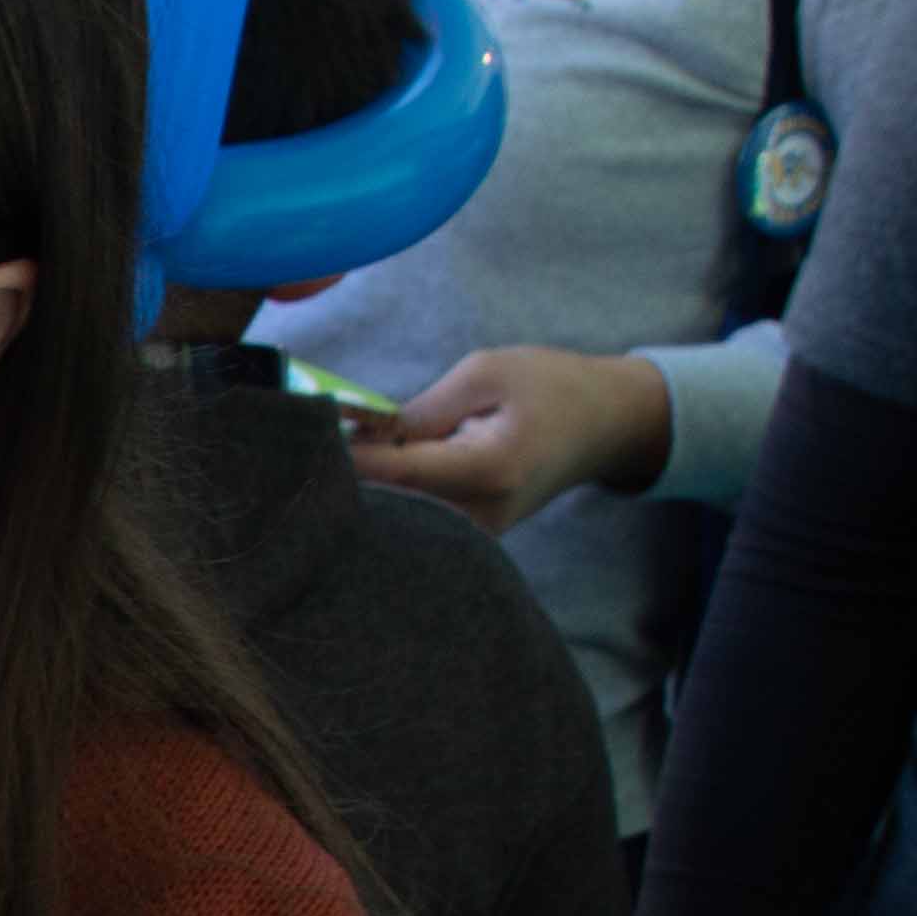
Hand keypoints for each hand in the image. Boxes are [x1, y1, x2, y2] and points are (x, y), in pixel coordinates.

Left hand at [348, 345, 673, 532]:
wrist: (605, 424)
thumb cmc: (549, 386)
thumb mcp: (485, 374)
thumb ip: (418, 410)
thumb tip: (353, 432)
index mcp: (487, 469)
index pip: (393, 474)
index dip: (345, 455)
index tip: (311, 431)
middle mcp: (480, 516)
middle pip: (387, 506)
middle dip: (350, 476)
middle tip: (320, 443)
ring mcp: (477, 537)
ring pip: (397, 519)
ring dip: (368, 489)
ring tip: (357, 452)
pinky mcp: (471, 541)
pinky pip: (414, 523)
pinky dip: (391, 498)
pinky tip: (382, 473)